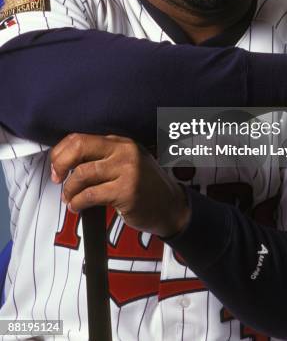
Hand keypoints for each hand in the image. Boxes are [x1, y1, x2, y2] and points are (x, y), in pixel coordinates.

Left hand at [50, 133, 190, 237]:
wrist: (172, 206)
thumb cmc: (145, 187)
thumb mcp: (127, 163)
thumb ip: (103, 158)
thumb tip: (67, 162)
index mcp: (121, 142)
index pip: (81, 137)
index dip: (61, 152)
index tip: (56, 166)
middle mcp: (124, 151)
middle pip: (80, 147)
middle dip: (60, 163)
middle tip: (57, 178)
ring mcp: (127, 170)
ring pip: (83, 173)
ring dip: (69, 189)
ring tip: (69, 198)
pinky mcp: (126, 191)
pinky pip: (91, 194)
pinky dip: (78, 202)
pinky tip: (77, 207)